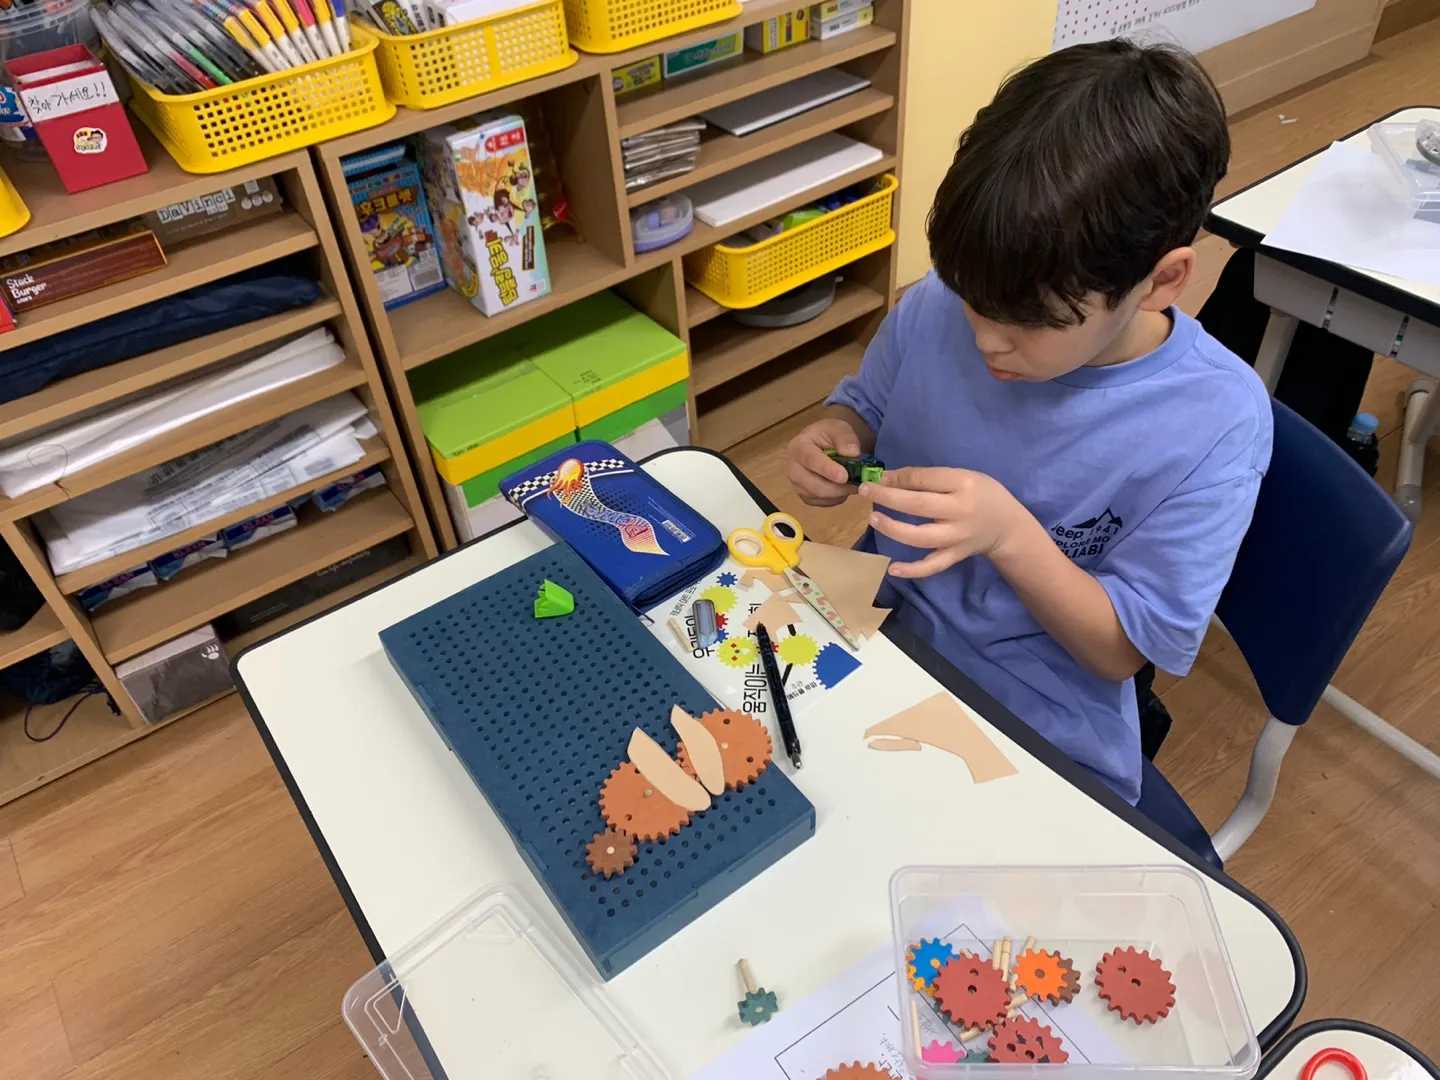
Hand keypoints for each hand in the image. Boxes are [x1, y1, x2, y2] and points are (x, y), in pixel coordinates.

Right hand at [787, 418, 862, 506]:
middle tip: (858, 483)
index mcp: (798, 447)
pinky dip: (838, 498)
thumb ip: (846, 438)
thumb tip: (852, 454)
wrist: (823, 444)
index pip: (811, 460)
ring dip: (841, 492)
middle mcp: (793, 468)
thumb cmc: (829, 435)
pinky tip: (843, 486)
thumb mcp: (839, 428)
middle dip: (839, 487)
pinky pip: (824, 503)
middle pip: (815, 485)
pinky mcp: (806, 496)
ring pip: (821, 496)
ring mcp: (797, 485)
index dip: (827, 470)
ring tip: (853, 482)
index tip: (844, 477)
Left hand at [862, 467, 1025, 577]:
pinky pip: (932, 566)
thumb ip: (930, 478)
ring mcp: (957, 537)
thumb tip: (890, 479)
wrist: (1006, 526)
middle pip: (919, 506)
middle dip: (888, 498)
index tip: (878, 477)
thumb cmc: (981, 494)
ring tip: (874, 519)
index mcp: (964, 484)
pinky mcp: (956, 556)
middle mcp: (961, 511)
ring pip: (921, 537)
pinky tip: (892, 569)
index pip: (925, 480)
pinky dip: (912, 570)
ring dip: (894, 529)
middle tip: (866, 491)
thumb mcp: (963, 476)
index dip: (898, 478)